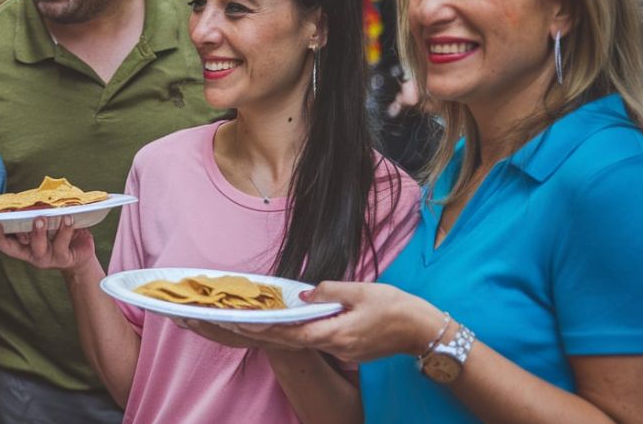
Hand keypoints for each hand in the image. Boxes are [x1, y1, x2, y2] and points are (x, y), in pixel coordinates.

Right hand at [0, 216, 95, 273]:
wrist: (82, 252)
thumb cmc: (61, 233)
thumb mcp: (48, 224)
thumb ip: (38, 214)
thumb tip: (34, 199)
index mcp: (24, 246)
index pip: (5, 243)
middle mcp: (32, 253)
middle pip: (15, 247)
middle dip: (11, 233)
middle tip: (10, 217)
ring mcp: (47, 258)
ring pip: (38, 246)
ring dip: (38, 231)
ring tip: (41, 218)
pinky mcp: (63, 258)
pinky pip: (62, 243)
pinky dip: (65, 229)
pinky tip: (67, 218)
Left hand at [199, 282, 444, 362]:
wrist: (424, 331)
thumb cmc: (396, 308)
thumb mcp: (362, 290)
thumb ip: (330, 291)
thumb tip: (303, 293)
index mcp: (334, 334)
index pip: (289, 334)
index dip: (261, 328)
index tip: (236, 321)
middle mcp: (331, 347)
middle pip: (282, 342)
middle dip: (248, 334)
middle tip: (218, 324)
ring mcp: (336, 351)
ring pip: (291, 343)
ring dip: (262, 334)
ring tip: (230, 324)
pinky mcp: (342, 349)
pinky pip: (305, 342)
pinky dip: (282, 334)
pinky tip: (266, 326)